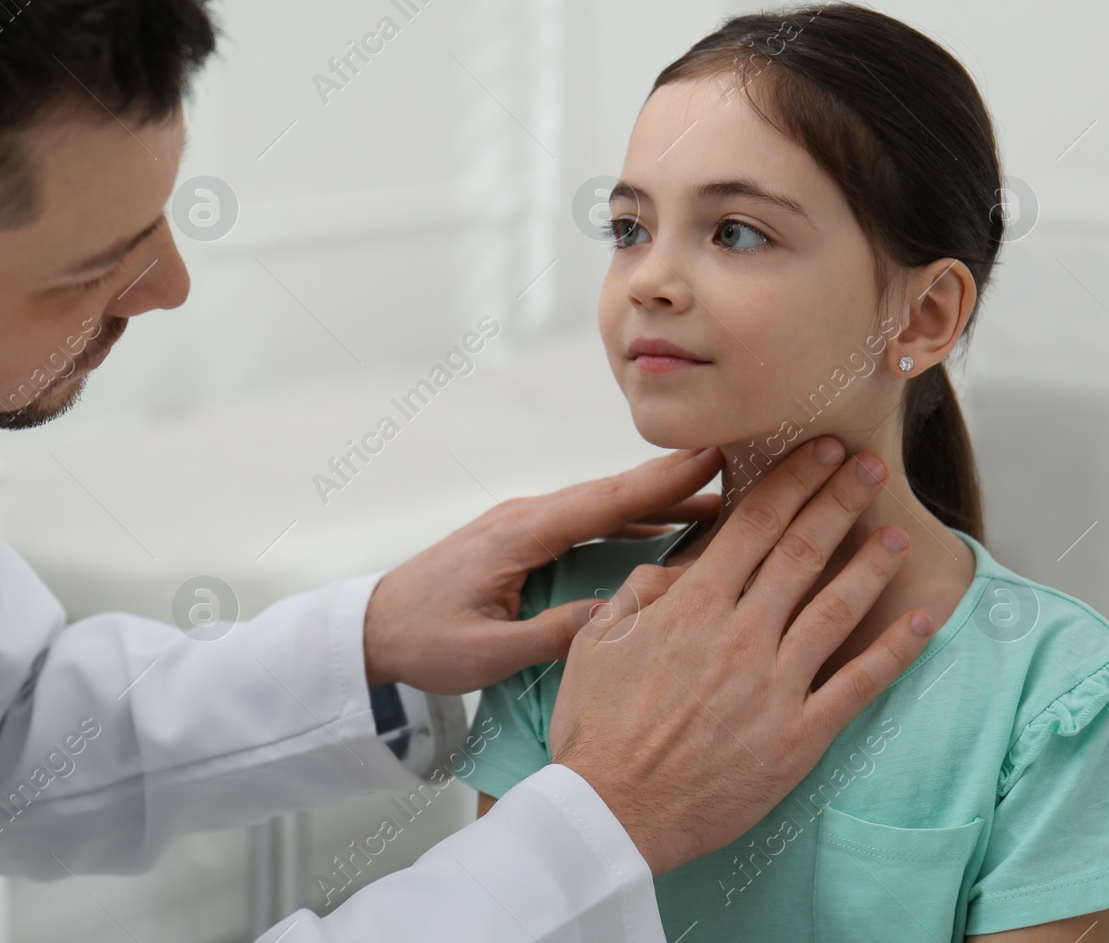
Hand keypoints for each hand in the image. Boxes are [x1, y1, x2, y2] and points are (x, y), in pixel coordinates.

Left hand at [363, 447, 722, 693]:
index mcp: (519, 535)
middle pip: (610, 495)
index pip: (603, 502)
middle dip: (673, 481)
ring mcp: (523, 524)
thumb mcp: (487, 652)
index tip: (711, 456)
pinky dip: (626, 521)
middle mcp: (525, 517)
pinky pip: (585, 522)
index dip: (660, 481)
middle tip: (734, 468)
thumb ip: (553, 633)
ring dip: (655, 502)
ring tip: (717, 500)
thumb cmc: (423, 642)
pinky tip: (662, 530)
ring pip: (601, 506)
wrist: (374, 629)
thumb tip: (621, 615)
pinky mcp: (522, 538)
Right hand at [547, 436, 933, 876]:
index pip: (753, 525)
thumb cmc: (599, 728)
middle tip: (872, 466)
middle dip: (840, 500)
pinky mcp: (798, 736)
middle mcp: (739, 635)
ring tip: (899, 534)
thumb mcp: (598, 642)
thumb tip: (676, 565)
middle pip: (802, 551)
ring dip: (872, 564)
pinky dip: (896, 650)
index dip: (792, 482)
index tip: (820, 451)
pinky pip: (858, 684)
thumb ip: (641, 594)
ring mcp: (773, 685)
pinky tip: (922, 622)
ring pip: (837, 608)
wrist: (614, 809)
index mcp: (690, 607)